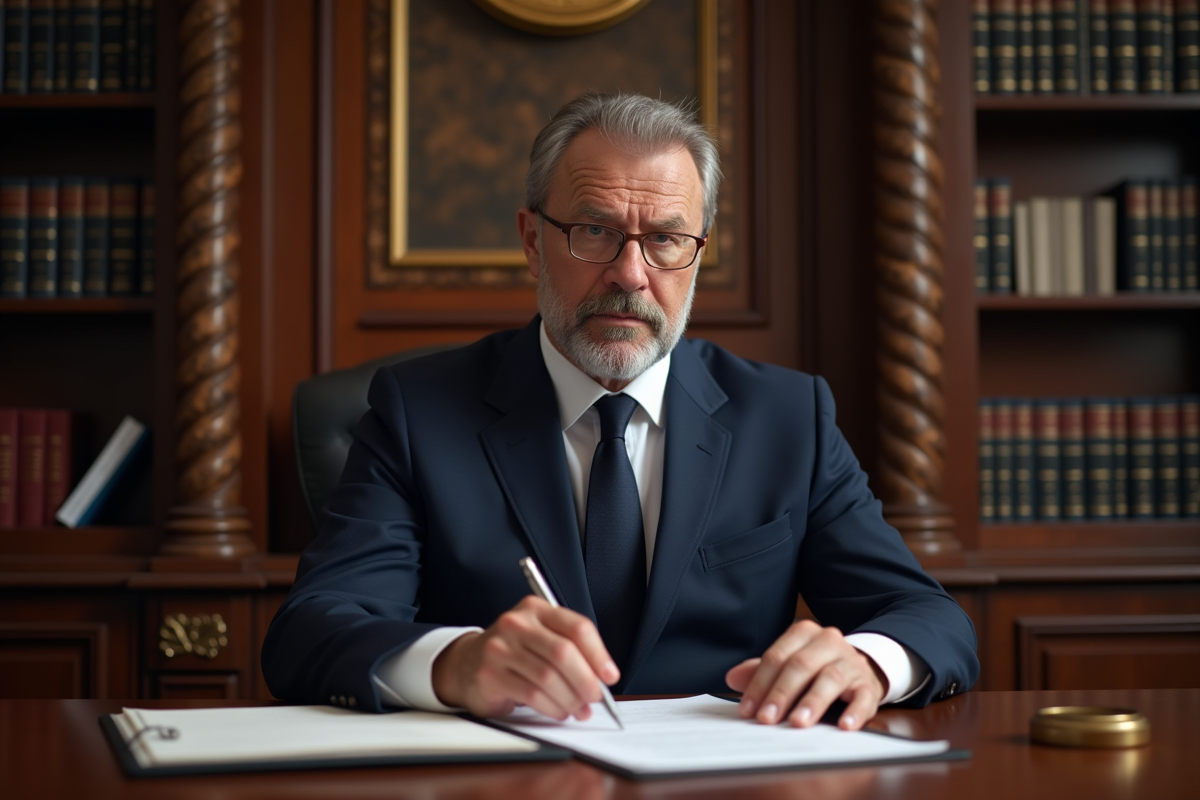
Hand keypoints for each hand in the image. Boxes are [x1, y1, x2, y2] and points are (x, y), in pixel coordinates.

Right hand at [431, 595, 618, 719]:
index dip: (598, 654)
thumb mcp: (541, 638)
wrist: (466, 663)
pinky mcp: (490, 673)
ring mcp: (500, 647)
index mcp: (536, 608)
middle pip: (564, 652)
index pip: (576, 626)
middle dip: (586, 681)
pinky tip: (559, 711)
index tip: (610, 675)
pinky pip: (532, 694)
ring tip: (578, 709)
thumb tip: (602, 677)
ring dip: (571, 699)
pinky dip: (553, 707)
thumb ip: (570, 649)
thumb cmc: (515, 652)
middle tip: (595, 697)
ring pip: (549, 677)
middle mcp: (517, 623)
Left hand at [724, 620, 887, 730]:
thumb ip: (761, 671)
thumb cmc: (816, 668)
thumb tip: (732, 677)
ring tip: (798, 722)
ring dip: (812, 702)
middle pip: (800, 665)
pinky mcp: (868, 684)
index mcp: (804, 633)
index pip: (777, 657)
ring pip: (830, 678)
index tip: (748, 710)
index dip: (760, 684)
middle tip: (767, 718)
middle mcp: (828, 641)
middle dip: (781, 694)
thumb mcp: (788, 665)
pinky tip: (844, 726)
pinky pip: (863, 696)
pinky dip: (854, 712)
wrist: (858, 669)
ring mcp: (851, 661)